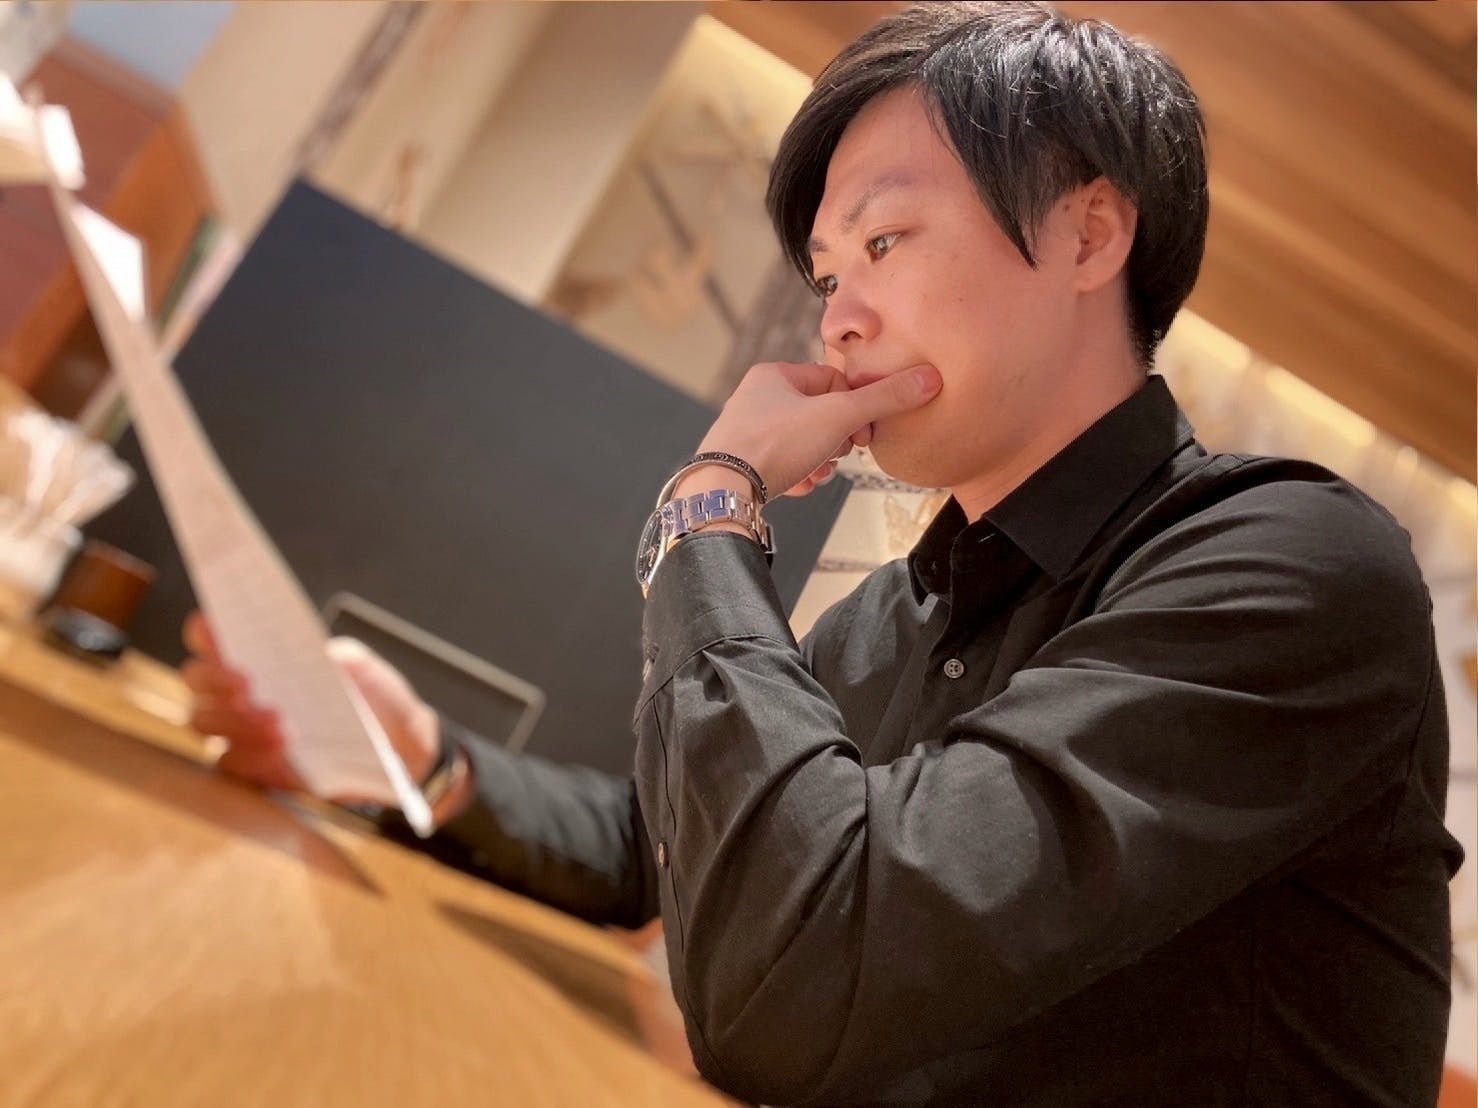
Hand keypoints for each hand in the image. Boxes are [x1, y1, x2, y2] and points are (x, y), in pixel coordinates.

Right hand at [181, 611, 441, 799]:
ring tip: (277, 720)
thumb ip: (336, 657)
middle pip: (196, 679)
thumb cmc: (371, 695)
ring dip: (232, 719)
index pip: (210, 637)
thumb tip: (316, 657)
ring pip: (202, 721)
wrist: (398, 743)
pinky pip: (229, 761)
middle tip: (247, 683)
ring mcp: (240, 730)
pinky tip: (280, 749)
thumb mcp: (361, 667)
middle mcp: (237, 690)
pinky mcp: (253, 767)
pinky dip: (247, 753)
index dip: (205, 631)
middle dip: (215, 677)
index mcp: (257, 654)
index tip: (213, 628)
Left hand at [696, 361, 941, 497]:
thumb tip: (929, 378)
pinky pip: (784, 465)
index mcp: (774, 374)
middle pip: (820, 413)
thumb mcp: (838, 416)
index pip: (833, 380)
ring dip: (821, 460)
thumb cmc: (773, 444)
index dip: (856, 406)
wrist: (722, 490)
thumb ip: (885, 398)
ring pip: (804, 442)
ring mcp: (746, 432)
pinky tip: (800, 486)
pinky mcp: (742, 463)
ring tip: (818, 472)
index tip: (864, 431)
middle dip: (837, 438)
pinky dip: (799, 476)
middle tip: (839, 452)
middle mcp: (756, 398)